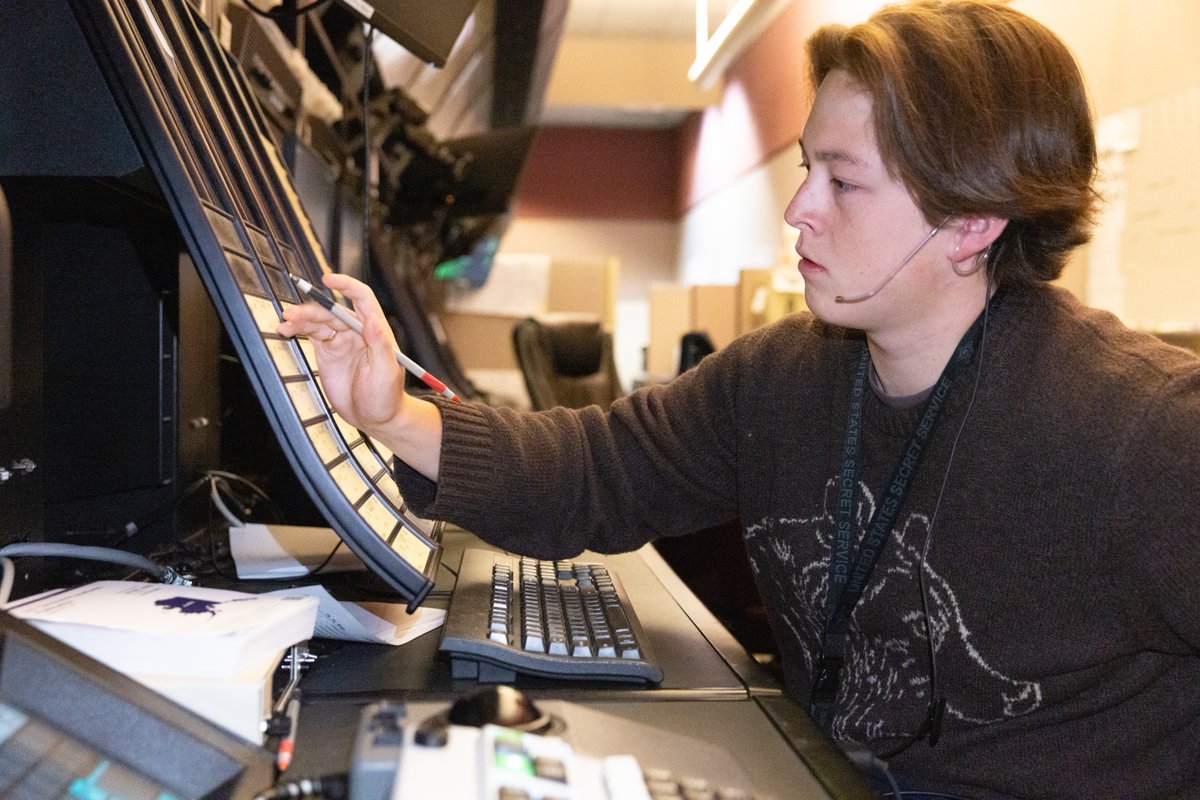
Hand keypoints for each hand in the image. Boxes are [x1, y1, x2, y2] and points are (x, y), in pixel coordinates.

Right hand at [277, 273, 407, 434]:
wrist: (374, 418)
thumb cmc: (387, 396)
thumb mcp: (387, 372)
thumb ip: (380, 345)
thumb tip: (371, 318)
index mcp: (375, 330)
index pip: (362, 299)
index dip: (346, 285)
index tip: (329, 279)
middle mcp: (357, 331)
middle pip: (332, 310)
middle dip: (312, 308)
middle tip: (293, 314)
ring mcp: (341, 340)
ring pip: (318, 320)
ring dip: (301, 318)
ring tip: (286, 321)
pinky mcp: (327, 352)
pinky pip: (311, 334)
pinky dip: (297, 330)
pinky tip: (286, 330)